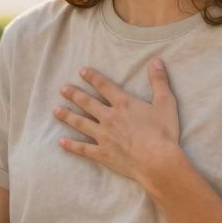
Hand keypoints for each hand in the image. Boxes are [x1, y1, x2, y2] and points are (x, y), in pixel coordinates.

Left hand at [52, 59, 183, 184]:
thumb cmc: (163, 133)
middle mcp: (109, 117)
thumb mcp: (166, 103)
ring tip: (55, 110)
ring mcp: (103, 136)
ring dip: (67, 116)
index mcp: (123, 104)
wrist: (157, 162)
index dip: (92, 77)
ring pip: (80, 123)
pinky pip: (83, 149)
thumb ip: (159, 81)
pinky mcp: (102, 154)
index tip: (81, 71)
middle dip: (74, 94)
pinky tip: (61, 142)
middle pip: (87, 103)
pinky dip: (71, 145)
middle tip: (62, 89)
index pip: (104, 86)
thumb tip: (156, 61)